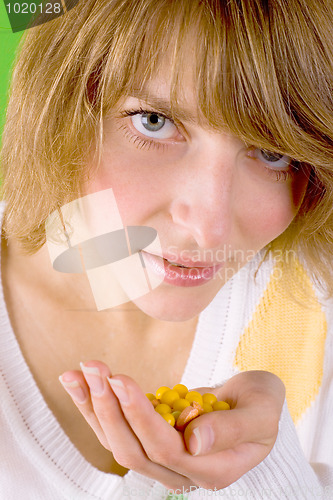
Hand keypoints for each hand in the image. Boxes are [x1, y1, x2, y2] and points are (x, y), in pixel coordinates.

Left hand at [59, 363, 284, 491]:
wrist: (255, 404)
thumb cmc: (262, 405)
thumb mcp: (261, 413)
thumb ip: (233, 429)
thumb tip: (194, 440)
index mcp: (212, 470)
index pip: (165, 447)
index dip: (138, 415)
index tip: (120, 379)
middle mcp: (181, 471)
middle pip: (132, 449)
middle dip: (109, 408)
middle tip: (94, 367)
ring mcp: (163, 458)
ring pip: (117, 442)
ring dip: (93, 407)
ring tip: (75, 373)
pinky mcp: (151, 439)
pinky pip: (118, 427)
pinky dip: (97, 405)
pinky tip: (80, 381)